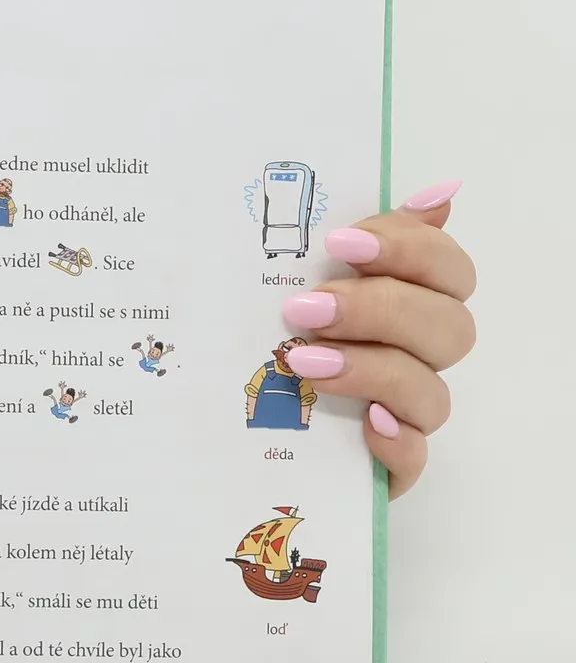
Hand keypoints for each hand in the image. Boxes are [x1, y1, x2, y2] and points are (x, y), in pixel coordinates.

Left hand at [277, 180, 474, 496]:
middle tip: (304, 308)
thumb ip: (345, 241)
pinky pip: (413, 460)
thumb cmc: (255, 339)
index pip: (447, 269)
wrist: (213, 424)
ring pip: (432, 392)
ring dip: (372, 369)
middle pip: (449, 327)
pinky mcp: (382, 469)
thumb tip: (438, 194)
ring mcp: (402, 415)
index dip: (408, 250)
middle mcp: (415, 356)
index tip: (339, 243)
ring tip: (302, 362)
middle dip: (380, 309)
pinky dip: (396, 442)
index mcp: (406, 302)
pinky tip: (366, 426)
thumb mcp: (280, 282)